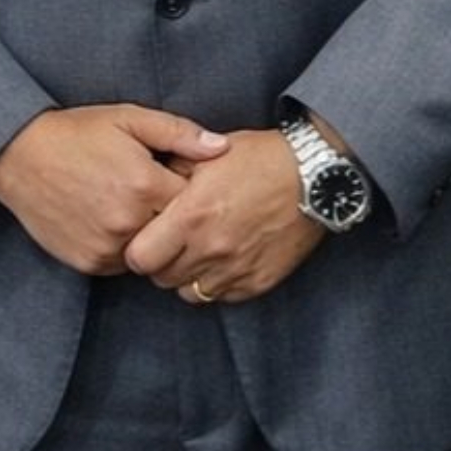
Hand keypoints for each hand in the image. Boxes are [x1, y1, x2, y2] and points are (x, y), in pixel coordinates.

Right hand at [0, 104, 228, 275]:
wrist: (17, 155)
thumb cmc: (75, 132)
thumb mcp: (127, 118)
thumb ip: (178, 133)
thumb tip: (222, 148)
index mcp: (145, 185)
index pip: (195, 203)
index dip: (191, 190)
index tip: (178, 178)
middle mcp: (130, 222)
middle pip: (175, 232)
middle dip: (173, 217)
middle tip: (154, 194)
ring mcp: (109, 247)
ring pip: (151, 252)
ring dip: (148, 234)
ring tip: (128, 204)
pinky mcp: (90, 263)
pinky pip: (123, 264)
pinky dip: (123, 247)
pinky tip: (109, 219)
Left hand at [123, 126, 323, 303]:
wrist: (312, 177)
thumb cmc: (258, 159)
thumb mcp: (206, 154)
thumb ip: (172, 171)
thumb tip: (149, 184)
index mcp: (190, 216)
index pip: (140, 257)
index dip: (137, 249)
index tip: (145, 237)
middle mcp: (210, 249)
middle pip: (161, 278)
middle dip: (160, 262)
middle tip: (170, 243)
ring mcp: (235, 270)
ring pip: (190, 293)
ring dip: (187, 275)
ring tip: (196, 252)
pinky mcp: (258, 282)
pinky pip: (223, 296)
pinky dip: (216, 282)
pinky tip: (222, 259)